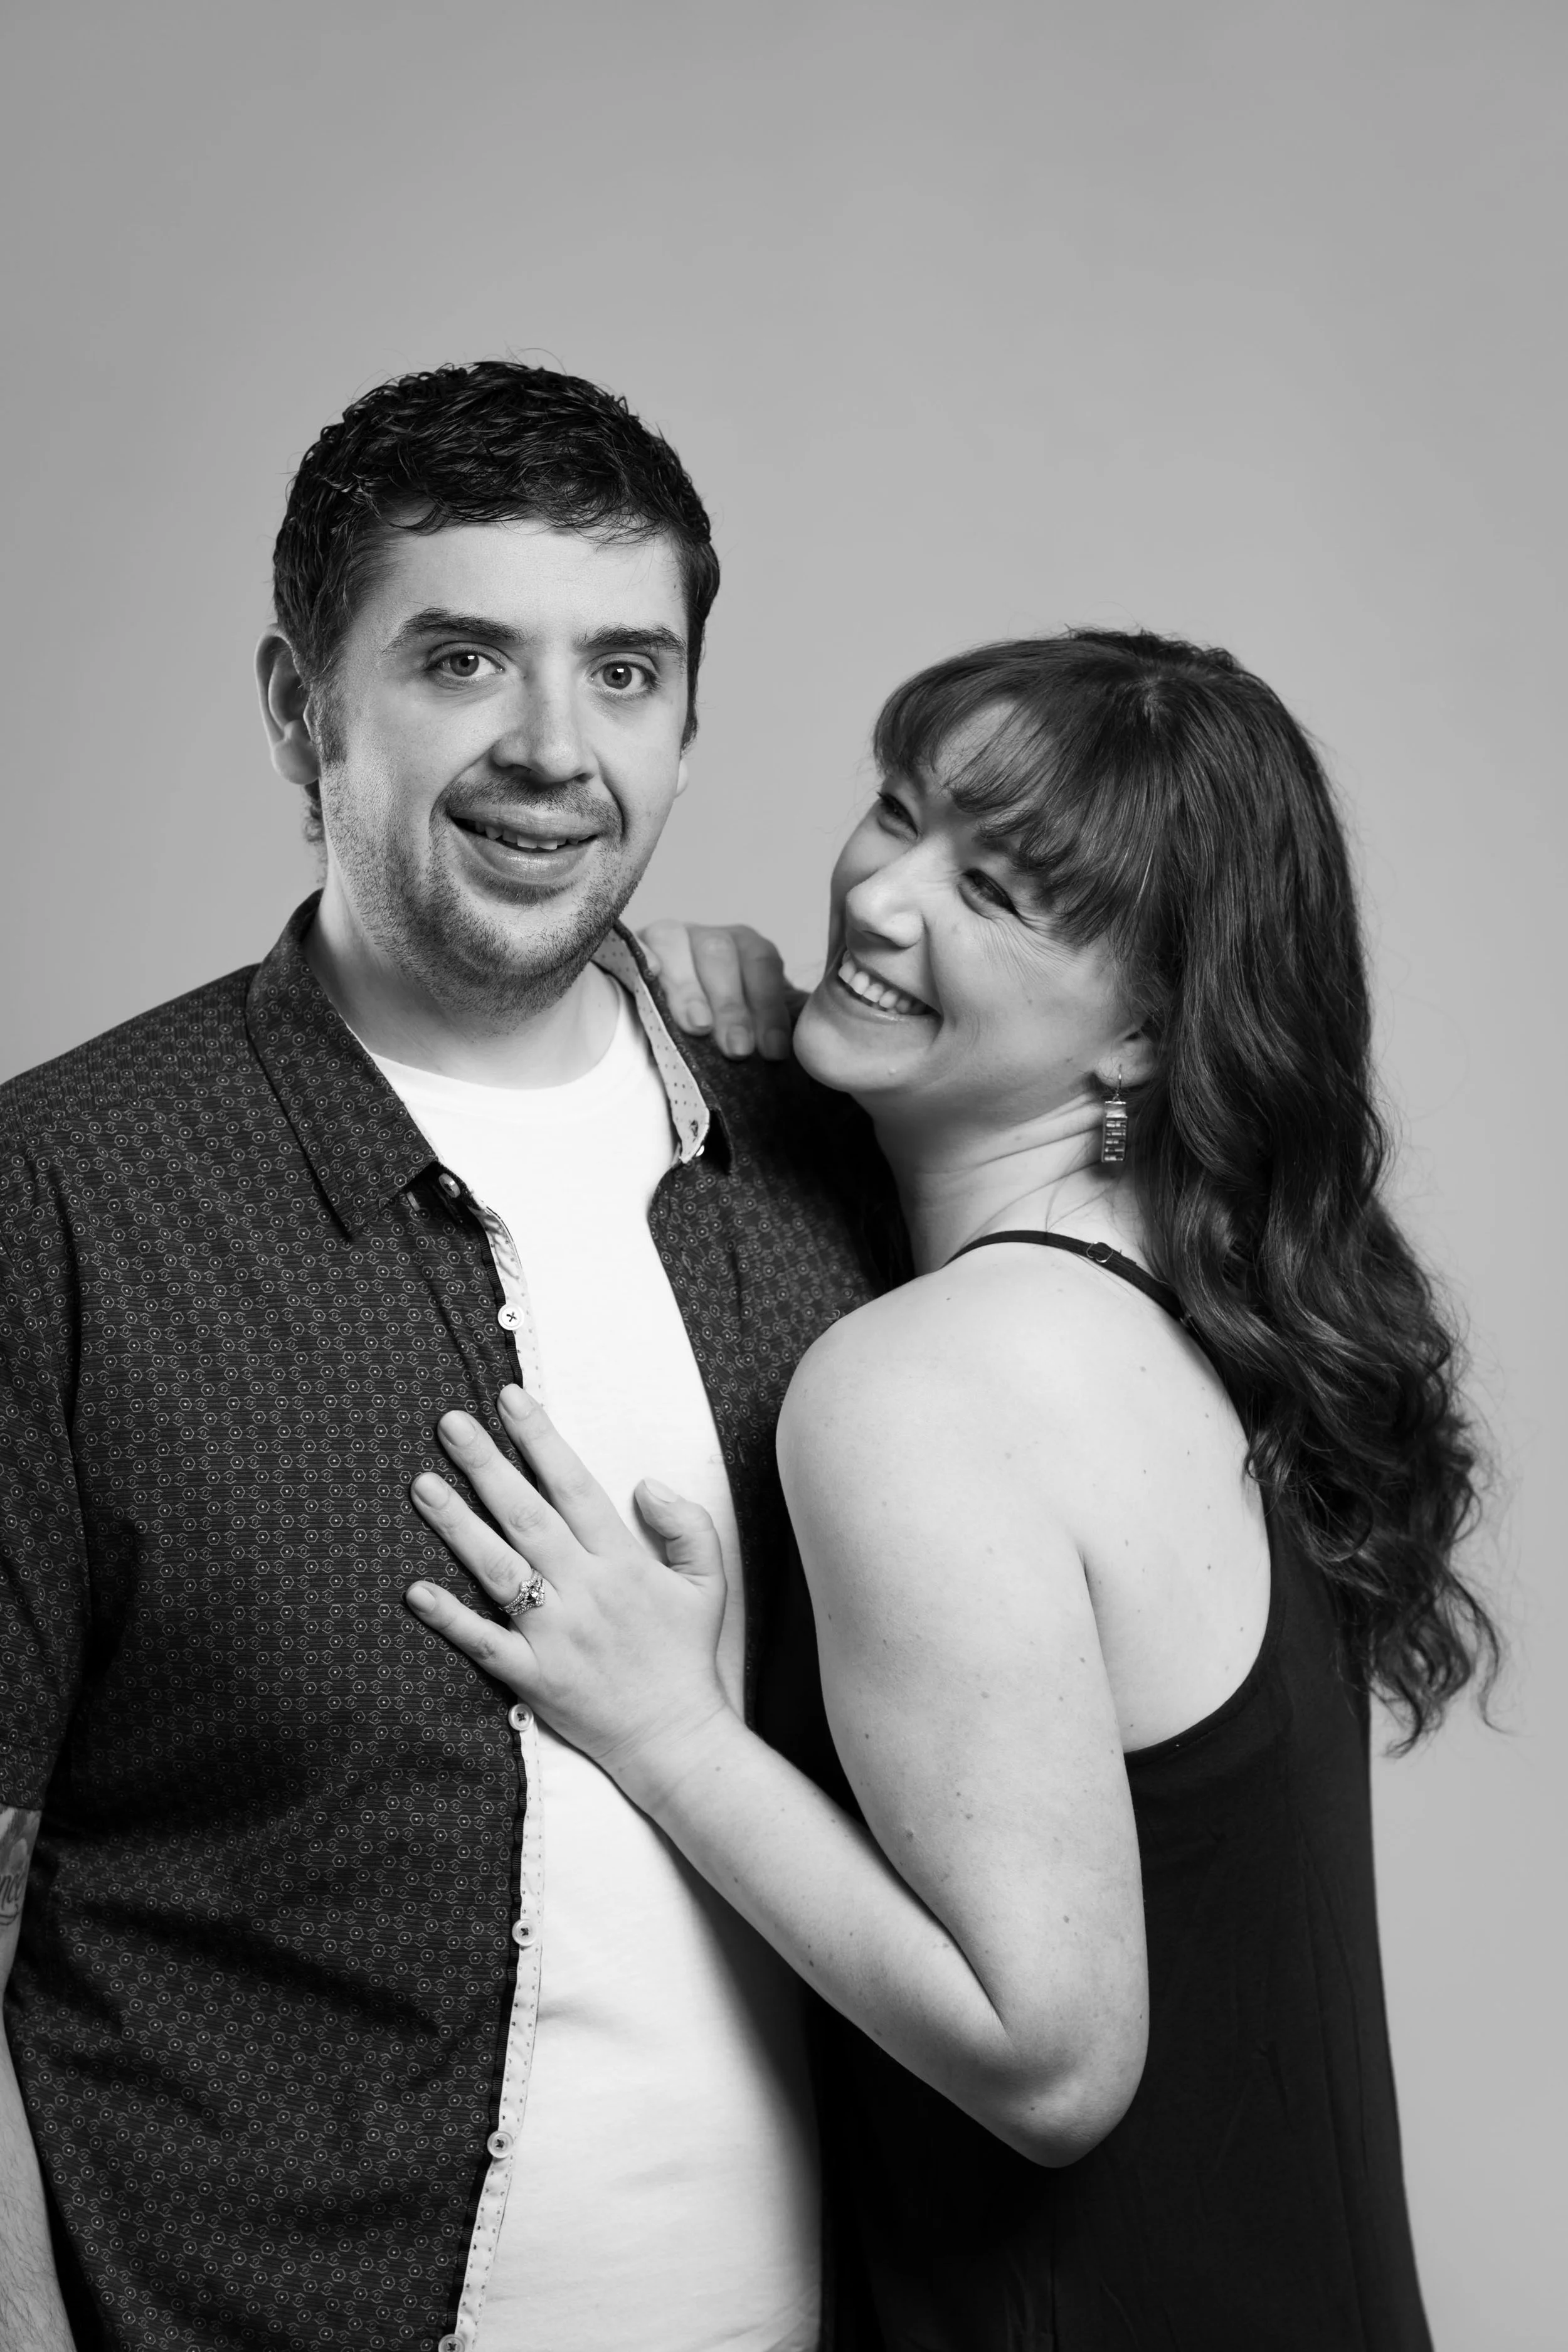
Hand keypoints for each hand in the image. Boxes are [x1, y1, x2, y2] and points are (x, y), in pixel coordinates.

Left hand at [405, 1385, 732, 1805]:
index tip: (511, 1398)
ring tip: (421, 1484)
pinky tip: (415, 1591)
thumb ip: (686, 1526)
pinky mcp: (533, 1677)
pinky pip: (484, 1643)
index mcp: (623, 1563)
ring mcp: (555, 1636)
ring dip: (457, 1526)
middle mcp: (585, 1592)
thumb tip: (646, 1483)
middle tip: (449, 1422)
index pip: (575, 1486)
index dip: (541, 1439)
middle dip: (487, 1465)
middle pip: (527, 1516)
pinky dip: (450, 1618)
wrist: (676, 1739)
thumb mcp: (709, 1582)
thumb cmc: (686, 1655)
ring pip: (498, 1570)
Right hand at [638, 921, 792, 1059]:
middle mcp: (706, 937)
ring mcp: (666, 939)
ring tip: (698, 1027)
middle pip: (719, 952)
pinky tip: (650, 975)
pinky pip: (634, 944)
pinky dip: (643, 956)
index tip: (773, 1051)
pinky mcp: (631, 949)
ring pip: (675, 941)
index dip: (769, 1006)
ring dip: (688, 987)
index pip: (762, 962)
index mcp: (745, 949)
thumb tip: (795, 1051)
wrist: (673, 1036)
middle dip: (731, 1004)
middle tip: (737, 1049)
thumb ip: (775, 1032)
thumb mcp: (758, 1032)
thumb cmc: (725, 1036)